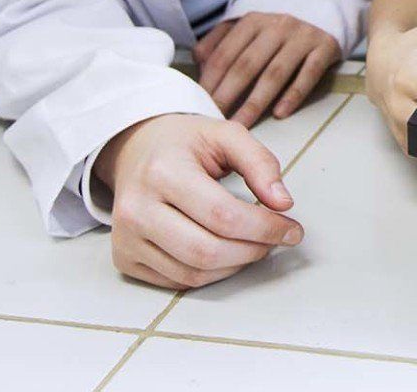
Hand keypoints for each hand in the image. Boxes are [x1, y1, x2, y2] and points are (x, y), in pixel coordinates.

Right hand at [92, 114, 300, 290]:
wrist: (135, 150)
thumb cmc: (184, 144)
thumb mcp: (225, 134)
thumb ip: (260, 163)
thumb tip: (283, 204)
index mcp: (162, 171)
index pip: (222, 215)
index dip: (264, 228)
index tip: (292, 229)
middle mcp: (136, 208)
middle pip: (206, 251)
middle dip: (252, 251)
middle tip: (275, 240)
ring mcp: (125, 238)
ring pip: (193, 274)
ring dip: (235, 266)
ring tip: (254, 245)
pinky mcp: (124, 259)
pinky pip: (177, 282)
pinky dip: (212, 274)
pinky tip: (227, 253)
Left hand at [194, 12, 340, 126]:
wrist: (322, 12)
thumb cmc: (276, 31)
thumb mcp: (246, 29)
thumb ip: (219, 42)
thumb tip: (198, 64)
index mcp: (253, 21)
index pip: (226, 53)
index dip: (212, 80)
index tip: (201, 104)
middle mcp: (277, 25)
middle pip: (247, 64)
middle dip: (229, 94)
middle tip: (217, 118)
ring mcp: (302, 36)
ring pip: (275, 73)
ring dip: (257, 102)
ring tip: (243, 124)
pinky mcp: (325, 47)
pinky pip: (308, 74)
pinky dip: (293, 95)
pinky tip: (280, 113)